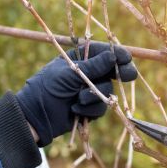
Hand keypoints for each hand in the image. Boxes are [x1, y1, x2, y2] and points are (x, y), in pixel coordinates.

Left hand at [17, 42, 137, 145]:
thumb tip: (114, 57)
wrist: (37, 115)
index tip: (127, 58)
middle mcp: (87, 72)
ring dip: (95, 95)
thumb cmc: (48, 88)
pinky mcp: (90, 107)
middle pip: (112, 70)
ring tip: (79, 99)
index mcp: (79, 58)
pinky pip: (102, 106)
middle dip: (120, 73)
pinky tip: (75, 109)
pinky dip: (90, 109)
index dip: (116, 54)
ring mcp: (89, 90)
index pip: (103, 52)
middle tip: (130, 76)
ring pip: (108, 90)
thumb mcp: (69, 73)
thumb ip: (93, 66)